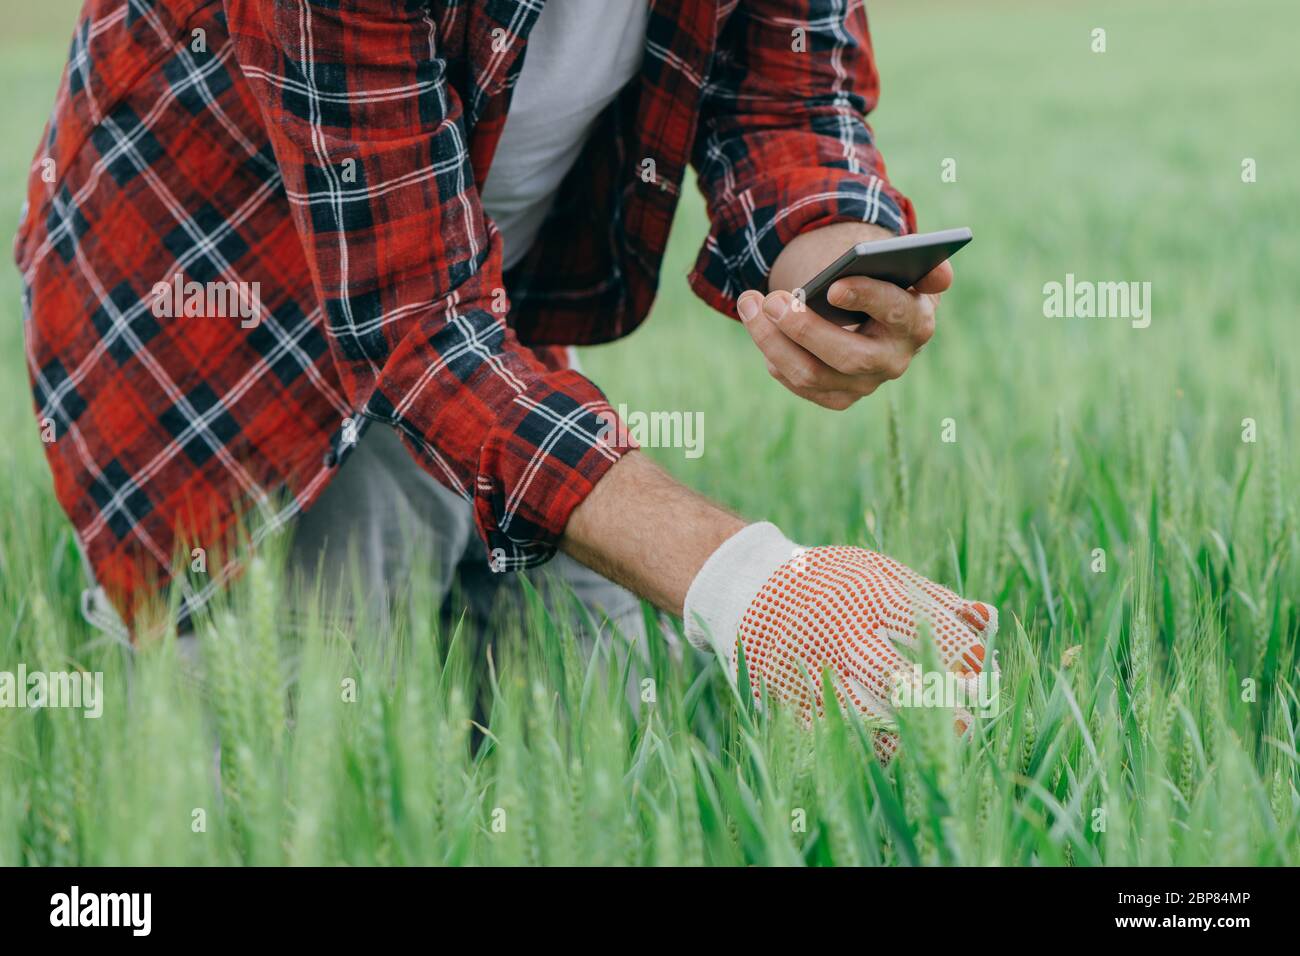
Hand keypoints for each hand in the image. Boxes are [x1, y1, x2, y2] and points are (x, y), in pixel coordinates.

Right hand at [683, 524, 996, 759]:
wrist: (752, 590)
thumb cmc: (834, 581)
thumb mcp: (883, 573)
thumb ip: (936, 598)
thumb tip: (989, 620)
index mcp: (870, 596)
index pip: (933, 632)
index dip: (969, 659)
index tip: (987, 674)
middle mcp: (842, 635)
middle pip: (902, 681)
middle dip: (946, 704)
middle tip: (973, 716)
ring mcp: (814, 672)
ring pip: (870, 717)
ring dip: (912, 733)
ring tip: (942, 739)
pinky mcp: (791, 700)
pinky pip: (837, 735)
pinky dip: (872, 745)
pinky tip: (898, 744)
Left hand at [738, 222, 951, 409]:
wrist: (876, 313)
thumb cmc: (886, 281)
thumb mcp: (904, 267)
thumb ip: (923, 265)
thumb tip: (940, 273)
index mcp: (916, 322)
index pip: (895, 312)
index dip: (866, 298)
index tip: (833, 284)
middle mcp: (894, 361)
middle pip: (848, 356)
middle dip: (805, 328)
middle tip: (772, 300)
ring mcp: (865, 385)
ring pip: (812, 375)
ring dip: (773, 340)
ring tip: (750, 303)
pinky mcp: (839, 398)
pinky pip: (800, 385)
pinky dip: (776, 358)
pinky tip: (760, 329)